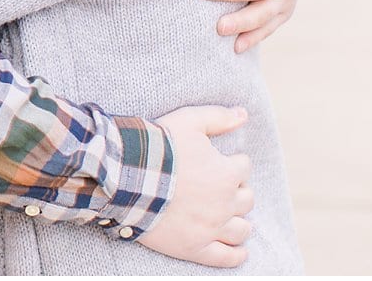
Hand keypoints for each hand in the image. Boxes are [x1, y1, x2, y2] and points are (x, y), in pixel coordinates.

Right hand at [138, 105, 253, 267]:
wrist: (126, 177)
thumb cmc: (158, 147)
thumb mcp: (188, 121)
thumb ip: (218, 117)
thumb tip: (244, 114)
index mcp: (226, 173)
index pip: (243, 167)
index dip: (231, 163)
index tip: (218, 162)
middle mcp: (225, 203)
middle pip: (246, 199)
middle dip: (236, 191)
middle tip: (219, 187)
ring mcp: (211, 228)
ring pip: (241, 229)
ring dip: (239, 221)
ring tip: (229, 216)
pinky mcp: (196, 248)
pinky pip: (226, 257)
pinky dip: (237, 255)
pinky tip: (240, 251)